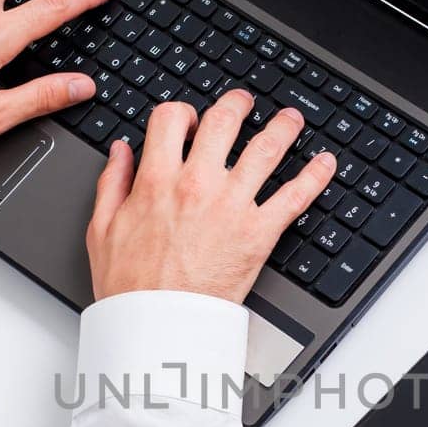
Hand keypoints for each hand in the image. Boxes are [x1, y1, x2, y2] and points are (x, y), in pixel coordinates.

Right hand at [86, 91, 336, 303]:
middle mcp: (197, 184)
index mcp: (157, 180)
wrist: (159, 324)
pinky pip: (294, 197)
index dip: (182, 112)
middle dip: (237, 104)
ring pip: (265, 149)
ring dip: (282, 127)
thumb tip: (121, 152)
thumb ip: (112, 184)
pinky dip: (314, 176)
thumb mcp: (102, 229)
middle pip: (223, 122)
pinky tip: (325, 163)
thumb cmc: (131, 286)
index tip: (189, 119)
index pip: (171, 120)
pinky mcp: (258, 233)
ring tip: (291, 119)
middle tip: (246, 102)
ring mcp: (231, 206)